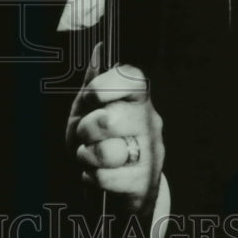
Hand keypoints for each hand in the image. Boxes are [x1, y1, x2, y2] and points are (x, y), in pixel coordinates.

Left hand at [66, 44, 163, 214]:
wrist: (112, 188)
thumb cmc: (99, 143)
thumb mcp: (88, 110)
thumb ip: (92, 83)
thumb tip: (99, 49)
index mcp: (136, 100)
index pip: (133, 78)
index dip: (105, 86)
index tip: (91, 98)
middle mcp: (149, 123)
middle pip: (113, 118)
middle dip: (87, 129)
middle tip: (86, 135)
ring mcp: (150, 153)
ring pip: (110, 151)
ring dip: (88, 155)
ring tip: (90, 156)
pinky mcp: (144, 182)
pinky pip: (108, 177)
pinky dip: (93, 177)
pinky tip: (97, 173)